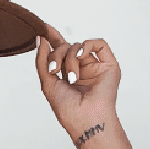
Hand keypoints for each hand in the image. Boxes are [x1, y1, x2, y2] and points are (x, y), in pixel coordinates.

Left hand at [35, 28, 120, 143]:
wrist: (85, 120)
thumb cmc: (68, 110)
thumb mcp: (47, 82)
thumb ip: (42, 60)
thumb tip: (40, 39)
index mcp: (68, 73)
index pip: (60, 51)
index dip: (52, 38)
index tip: (43, 29)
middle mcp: (82, 69)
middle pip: (66, 47)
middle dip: (57, 55)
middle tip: (54, 70)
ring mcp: (96, 67)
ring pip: (79, 46)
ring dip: (70, 59)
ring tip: (71, 78)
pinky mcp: (109, 65)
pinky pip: (99, 44)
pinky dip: (87, 46)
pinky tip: (80, 56)